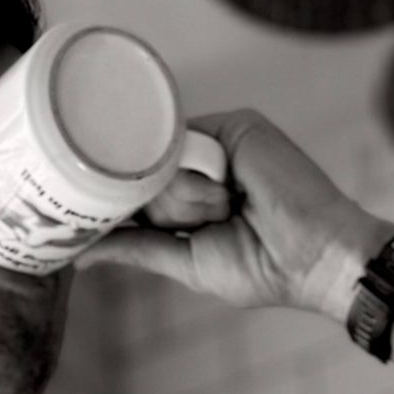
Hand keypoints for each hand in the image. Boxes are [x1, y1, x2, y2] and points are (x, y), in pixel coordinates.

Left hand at [76, 108, 393, 318]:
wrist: (313, 255)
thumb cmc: (260, 268)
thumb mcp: (185, 261)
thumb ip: (135, 248)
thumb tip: (80, 255)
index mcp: (188, 200)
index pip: (137, 195)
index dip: (123, 206)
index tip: (107, 215)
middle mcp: (199, 168)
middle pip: (143, 180)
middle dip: (171, 212)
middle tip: (217, 223)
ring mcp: (217, 144)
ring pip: (159, 163)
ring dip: (190, 201)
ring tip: (232, 211)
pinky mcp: (234, 125)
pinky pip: (185, 143)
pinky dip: (202, 181)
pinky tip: (233, 195)